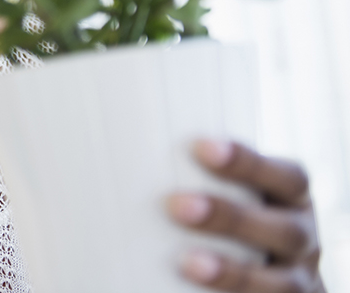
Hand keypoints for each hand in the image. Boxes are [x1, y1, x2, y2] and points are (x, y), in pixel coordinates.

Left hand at [166, 140, 325, 291]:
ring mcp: (297, 279)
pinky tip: (194, 289)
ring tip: (188, 263)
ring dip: (232, 271)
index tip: (201, 147)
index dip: (249, 162)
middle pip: (283, 229)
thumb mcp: (229, 191)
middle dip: (230, 216)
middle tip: (177, 204)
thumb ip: (195, 175)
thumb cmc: (227, 219)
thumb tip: (121, 147)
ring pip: (281, 282)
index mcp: (291, 199)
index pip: (287, 177)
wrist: (265, 278)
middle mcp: (303, 239)